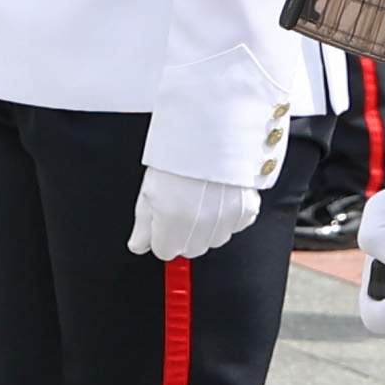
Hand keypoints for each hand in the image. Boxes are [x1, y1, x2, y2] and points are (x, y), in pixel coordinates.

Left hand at [126, 168, 261, 263]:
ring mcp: (226, 220)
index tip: (162, 222)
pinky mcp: (247, 210)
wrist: (212, 132)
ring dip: (207, 226)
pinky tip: (219, 195)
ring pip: (215, 239)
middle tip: (182, 205)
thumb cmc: (178, 155)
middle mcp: (201, 227)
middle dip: (184, 233)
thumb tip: (138, 246)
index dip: (161, 236)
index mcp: (173, 224)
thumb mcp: (148, 190)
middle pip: (191, 248)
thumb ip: (143, 226)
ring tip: (200, 197)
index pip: (165, 252)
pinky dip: (229, 215)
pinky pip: (236, 224)